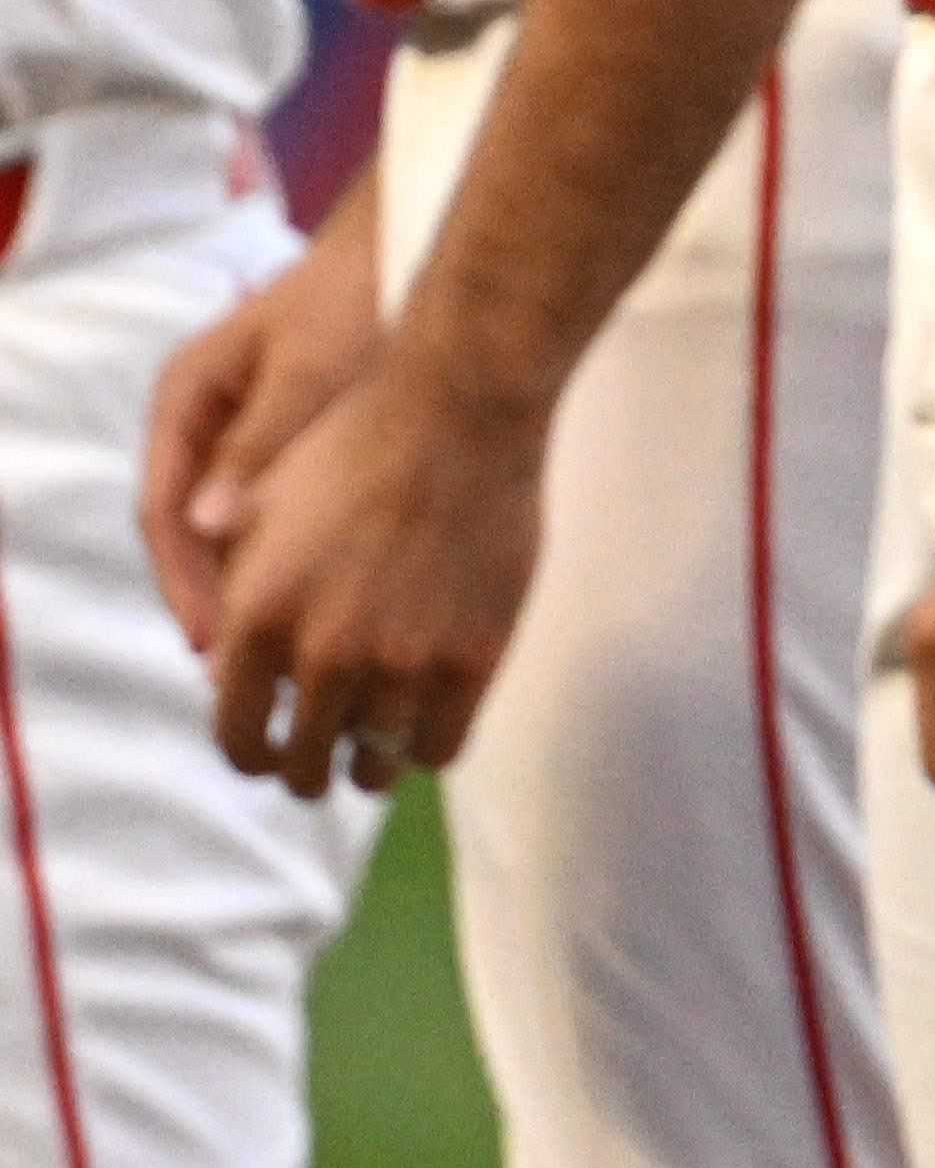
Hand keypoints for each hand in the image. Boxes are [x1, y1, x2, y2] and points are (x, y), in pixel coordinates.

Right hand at [141, 188, 383, 650]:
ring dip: (260, 591)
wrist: (422, 240)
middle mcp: (204, 423)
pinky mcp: (296, 445)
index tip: (214, 641)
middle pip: (195, 534)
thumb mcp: (313, 365)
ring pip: (237, 532)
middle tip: (250, 672)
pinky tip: (333, 605)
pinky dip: (299, 560)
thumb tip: (208, 525)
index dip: (184, 582)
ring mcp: (246, 434)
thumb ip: (264, 439)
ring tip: (292, 658)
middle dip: (223, 602)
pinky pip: (281, 517)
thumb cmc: (363, 292)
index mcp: (185, 400)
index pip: (165, 513)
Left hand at [200, 353, 544, 801]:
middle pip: (306, 764)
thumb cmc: (356, 443)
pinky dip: (428, 748)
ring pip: (376, 763)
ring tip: (378, 749)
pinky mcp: (473, 654)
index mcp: (257, 619)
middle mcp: (322, 652)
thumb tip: (219, 671)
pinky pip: (441, 745)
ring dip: (372, 764)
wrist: (460, 405)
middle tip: (326, 758)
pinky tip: (428, 724)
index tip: (271, 752)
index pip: (237, 739)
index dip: (253, 755)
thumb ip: (234, 593)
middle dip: (309, 769)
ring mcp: (403, 658)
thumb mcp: (261, 512)